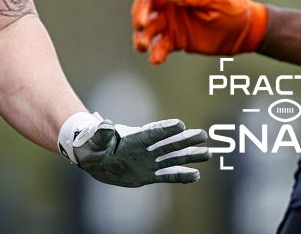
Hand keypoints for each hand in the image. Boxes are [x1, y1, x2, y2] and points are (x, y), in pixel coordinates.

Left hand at [58, 111, 208, 185]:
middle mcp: (145, 149)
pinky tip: (195, 175)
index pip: (152, 133)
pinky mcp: (148, 174)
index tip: (179, 125)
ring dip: (190, 156)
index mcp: (133, 138)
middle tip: (202, 135)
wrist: (94, 158)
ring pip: (173, 158)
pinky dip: (180, 175)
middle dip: (186, 140)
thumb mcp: (93, 140)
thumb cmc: (92, 145)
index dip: (165, 129)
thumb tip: (104, 124)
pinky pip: (167, 175)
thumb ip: (101, 133)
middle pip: (168, 144)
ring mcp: (148, 161)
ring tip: (207, 153)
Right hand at [131, 0, 267, 64]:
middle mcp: (173, 2)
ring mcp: (172, 22)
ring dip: (141, 35)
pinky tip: (156, 59)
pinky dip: (155, 52)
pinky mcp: (175, 40)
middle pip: (147, 2)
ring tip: (143, 46)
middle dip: (140, 12)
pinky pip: (159, 45)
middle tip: (142, 24)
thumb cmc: (234, 9)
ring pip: (148, 26)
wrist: (245, 34)